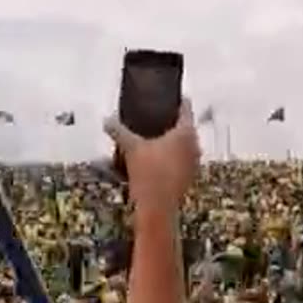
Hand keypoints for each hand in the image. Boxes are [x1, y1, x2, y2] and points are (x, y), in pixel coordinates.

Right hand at [106, 100, 200, 215]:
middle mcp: (195, 145)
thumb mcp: (131, 148)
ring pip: (185, 144)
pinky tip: (158, 157)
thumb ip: (119, 131)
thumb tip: (106, 120)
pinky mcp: (190, 175)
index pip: (185, 108)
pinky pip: (182, 158)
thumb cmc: (147, 173)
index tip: (170, 95)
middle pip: (185, 126)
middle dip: (171, 121)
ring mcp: (195, 162)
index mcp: (186, 133)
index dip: (177, 100)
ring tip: (155, 136)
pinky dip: (172, 154)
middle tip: (156, 115)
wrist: (157, 207)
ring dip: (172, 140)